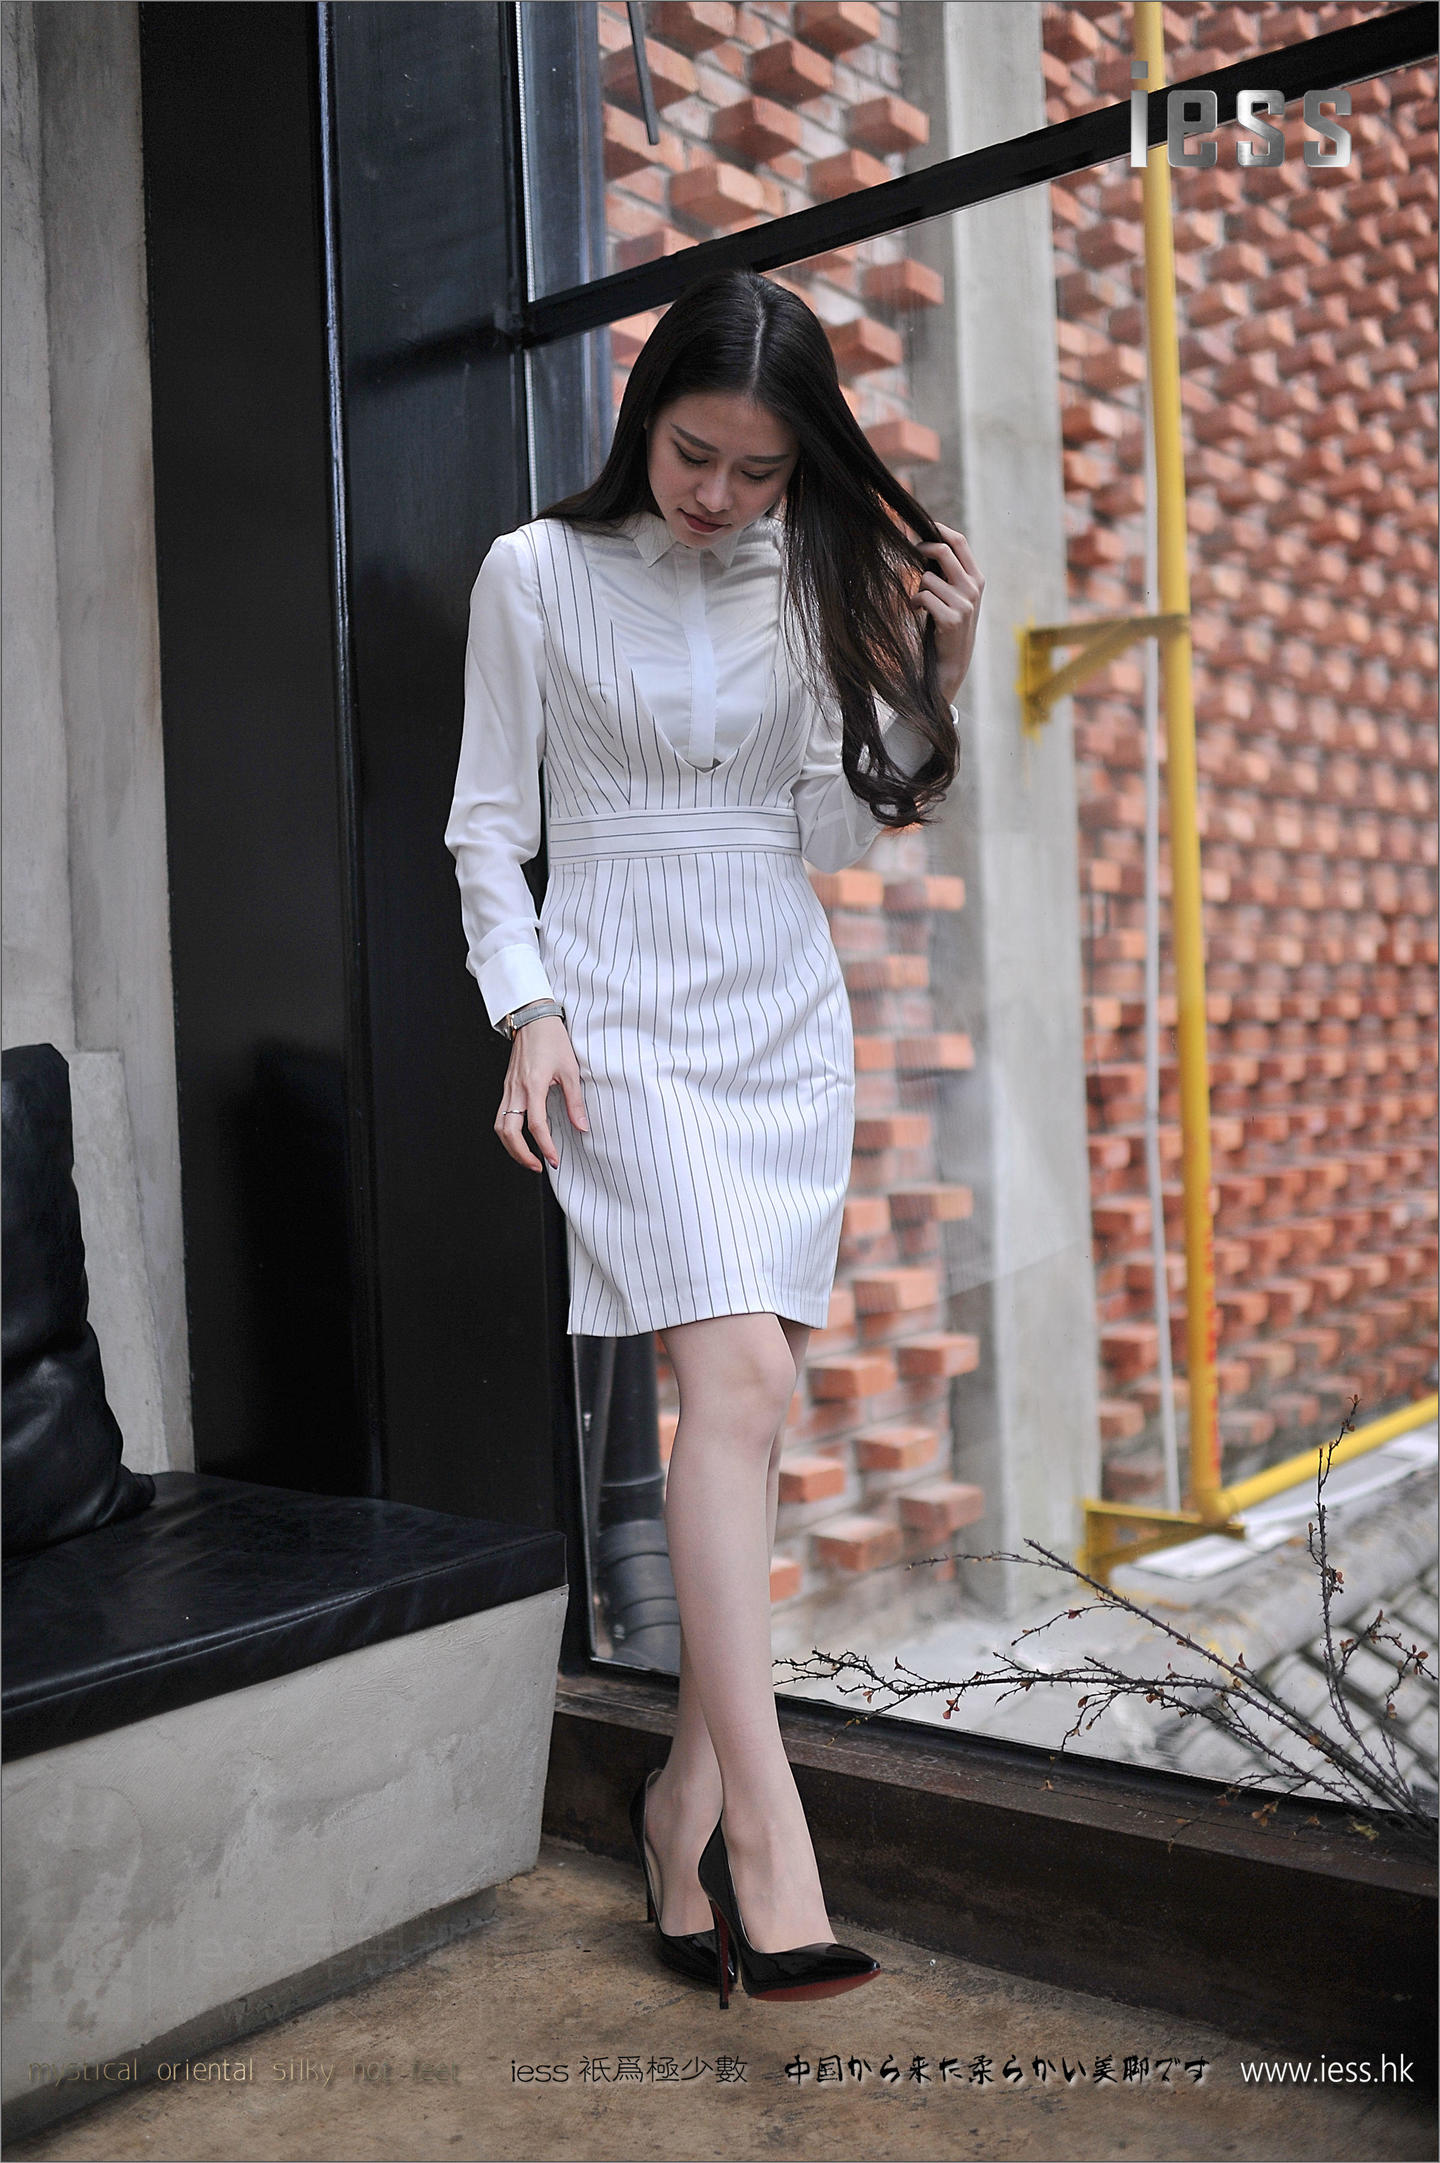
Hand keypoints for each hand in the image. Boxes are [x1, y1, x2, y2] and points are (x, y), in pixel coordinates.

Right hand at [495, 1015, 587, 1171]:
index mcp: (533, 1086)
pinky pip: (501, 1116)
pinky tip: (521, 1138)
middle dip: (521, 1154)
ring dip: (511, 1146)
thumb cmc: (551, 1039)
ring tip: (528, 1157)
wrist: (532, 1019)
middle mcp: (516, 1090)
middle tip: (537, 1166)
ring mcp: (508, 1089)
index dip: (546, 1146)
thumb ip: (575, 1101)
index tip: (555, 1160)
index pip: (536, 1125)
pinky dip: (508, 1133)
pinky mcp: (507, 1087)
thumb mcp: (570, 1070)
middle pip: (508, 1132)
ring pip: (500, 1126)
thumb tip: (582, 1126)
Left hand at [915, 522, 983, 704]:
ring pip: (928, 578)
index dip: (940, 530)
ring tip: (918, 602)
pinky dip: (915, 602)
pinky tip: (917, 612)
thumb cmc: (947, 624)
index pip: (960, 542)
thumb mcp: (955, 595)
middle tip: (910, 551)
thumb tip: (926, 544)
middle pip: (944, 551)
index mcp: (977, 578)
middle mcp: (973, 588)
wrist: (951, 662)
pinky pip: (923, 596)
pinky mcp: (951, 618)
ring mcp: (964, 603)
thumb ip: (948, 573)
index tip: (923, 526)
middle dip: (922, 548)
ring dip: (917, 588)